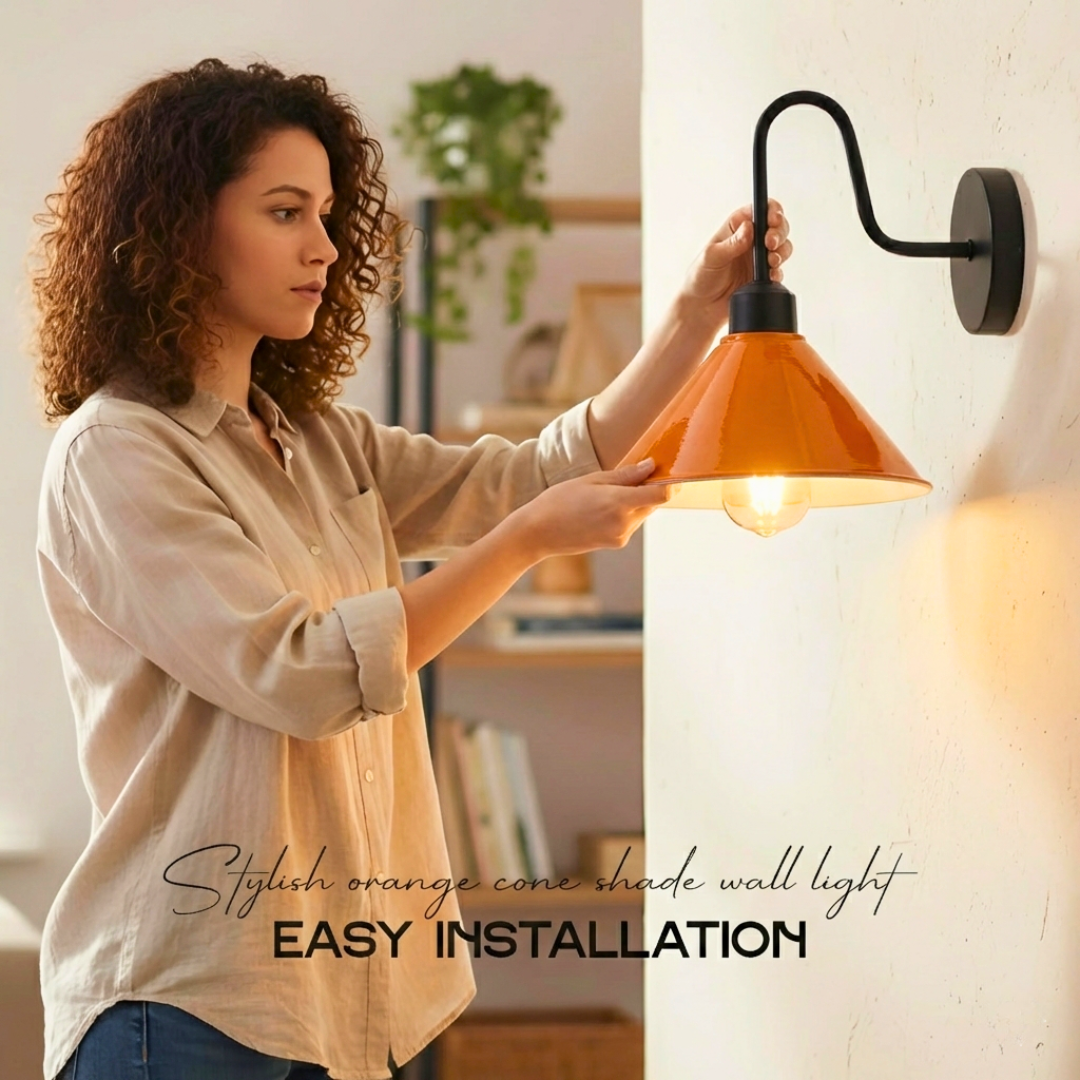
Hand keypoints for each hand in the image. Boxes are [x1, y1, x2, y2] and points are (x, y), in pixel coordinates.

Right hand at [513, 459, 670, 558]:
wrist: (538, 532)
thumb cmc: (559, 500)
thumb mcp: (592, 480)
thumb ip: (625, 475)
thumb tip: (651, 466)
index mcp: (618, 503)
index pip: (661, 495)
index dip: (671, 483)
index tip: (670, 472)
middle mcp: (624, 523)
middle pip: (653, 503)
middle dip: (649, 489)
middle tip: (634, 475)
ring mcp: (621, 535)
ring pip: (642, 513)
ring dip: (636, 501)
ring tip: (608, 493)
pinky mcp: (617, 543)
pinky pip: (631, 523)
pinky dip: (626, 512)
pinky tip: (602, 507)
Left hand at [680, 199, 792, 315]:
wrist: (702, 307)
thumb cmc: (700, 277)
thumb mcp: (711, 257)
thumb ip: (731, 243)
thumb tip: (748, 228)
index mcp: (736, 227)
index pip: (759, 210)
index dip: (771, 211)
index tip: (773, 220)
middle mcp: (749, 239)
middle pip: (776, 226)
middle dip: (779, 232)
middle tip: (771, 243)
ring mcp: (758, 257)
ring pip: (782, 246)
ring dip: (781, 251)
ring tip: (771, 261)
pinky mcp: (762, 275)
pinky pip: (778, 269)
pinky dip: (778, 271)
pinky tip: (771, 275)